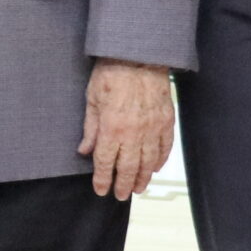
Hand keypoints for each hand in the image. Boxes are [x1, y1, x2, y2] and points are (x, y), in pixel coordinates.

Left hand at [79, 58, 174, 197]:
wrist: (138, 54)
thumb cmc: (111, 72)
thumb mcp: (92, 99)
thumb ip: (90, 128)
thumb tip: (84, 151)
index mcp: (112, 128)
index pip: (106, 162)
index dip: (103, 179)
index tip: (101, 190)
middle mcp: (133, 133)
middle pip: (129, 167)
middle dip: (124, 184)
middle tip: (121, 195)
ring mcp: (152, 127)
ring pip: (149, 161)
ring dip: (144, 177)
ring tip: (139, 188)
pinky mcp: (166, 120)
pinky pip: (165, 147)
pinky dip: (160, 160)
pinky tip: (156, 167)